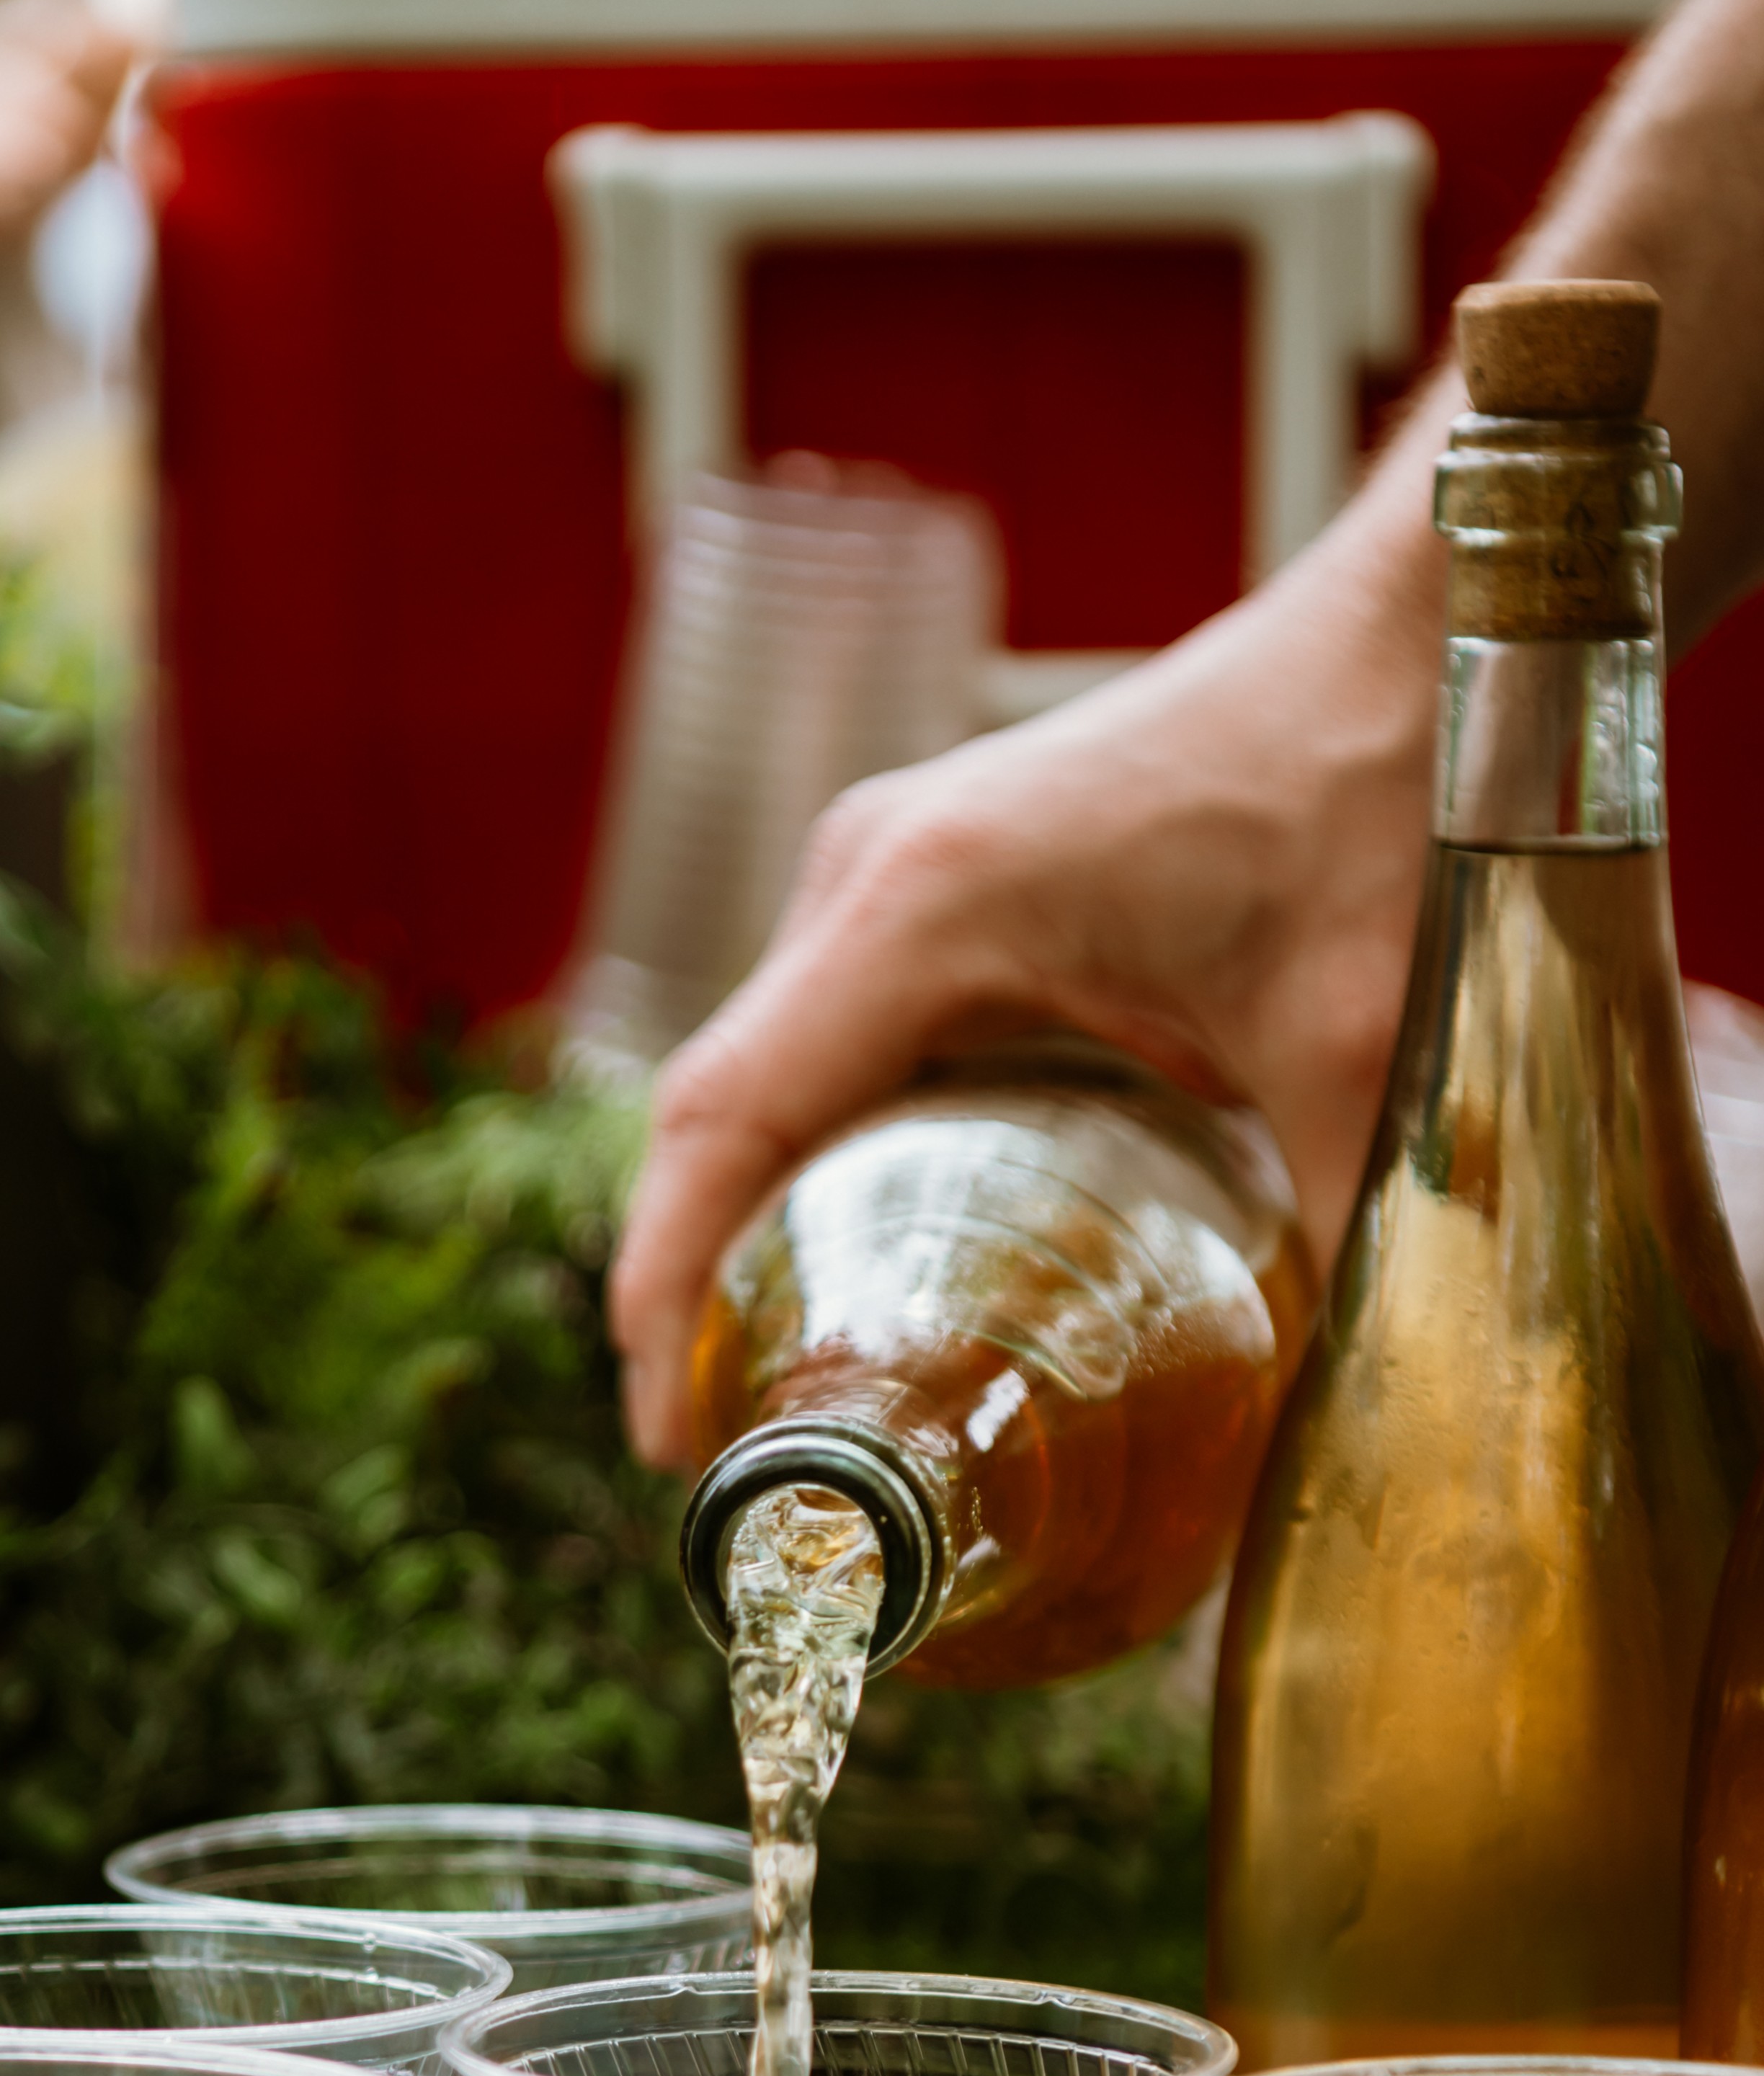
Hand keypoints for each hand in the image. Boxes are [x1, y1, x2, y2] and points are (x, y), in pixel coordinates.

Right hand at [606, 505, 1445, 1466]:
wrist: (1413, 630)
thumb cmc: (1364, 790)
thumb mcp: (1354, 1041)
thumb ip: (1339, 1234)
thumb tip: (1346, 1433)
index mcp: (924, 909)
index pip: (726, 1116)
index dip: (667, 1285)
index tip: (662, 1432)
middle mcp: (868, 876)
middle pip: (721, 1108)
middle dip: (695, 1282)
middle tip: (723, 1444)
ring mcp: (888, 867)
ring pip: (765, 1072)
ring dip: (747, 1216)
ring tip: (769, 1376)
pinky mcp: (934, 879)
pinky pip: (829, 1035)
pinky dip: (817, 1150)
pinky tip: (857, 1254)